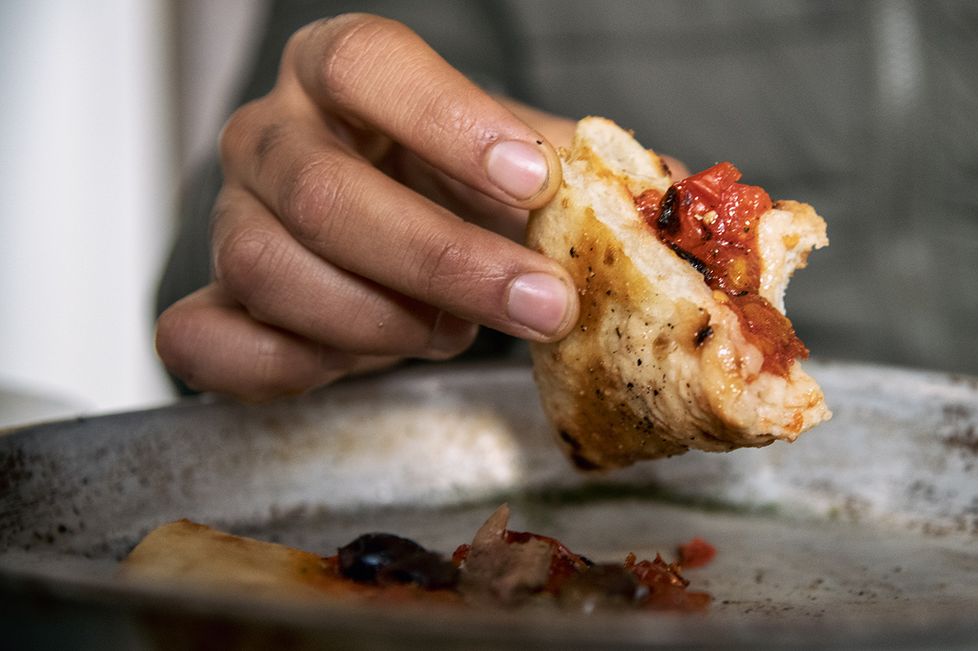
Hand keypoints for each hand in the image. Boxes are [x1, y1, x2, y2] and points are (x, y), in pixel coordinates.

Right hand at [156, 14, 577, 400]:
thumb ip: (585, 175)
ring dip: (382, 321)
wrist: (400, 242)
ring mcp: (228, 219)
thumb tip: (663, 200)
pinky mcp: (206, 305)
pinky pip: (203, 344)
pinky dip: (294, 367)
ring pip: (267, 271)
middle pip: (323, 193)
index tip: (535, 182)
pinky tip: (371, 358)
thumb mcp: (525, 165)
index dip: (450, 121)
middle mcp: (270, 136)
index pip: (368, 64)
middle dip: (445, 262)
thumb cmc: (459, 190)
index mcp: (341, 73)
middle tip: (542, 305)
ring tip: (452, 330)